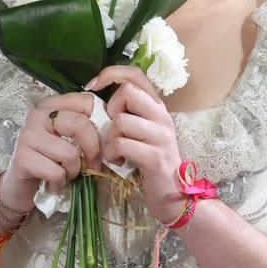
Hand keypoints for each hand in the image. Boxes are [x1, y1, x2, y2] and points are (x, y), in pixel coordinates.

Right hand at [1, 92, 102, 212]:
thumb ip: (87, 131)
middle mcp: (38, 115)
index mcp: (53, 105)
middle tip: (92, 165)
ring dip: (73, 171)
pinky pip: (56, 172)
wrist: (21, 187)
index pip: (87, 101)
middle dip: (93, 150)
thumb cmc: (51, 162)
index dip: (101, 124)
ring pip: (70, 153)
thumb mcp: (71, 142)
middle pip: (80, 124)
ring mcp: (28, 135)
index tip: (103, 143)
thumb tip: (113, 134)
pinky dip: (60, 183)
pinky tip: (53, 184)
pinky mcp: (22, 157)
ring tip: (66, 175)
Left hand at [86, 64, 184, 222]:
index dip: (112, 73)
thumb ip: (129, 112)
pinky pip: (121, 144)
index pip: (136, 74)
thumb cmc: (150, 161)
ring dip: (109, 138)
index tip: (94, 86)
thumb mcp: (142, 131)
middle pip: (127, 93)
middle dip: (111, 110)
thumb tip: (100, 95)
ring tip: (115, 150)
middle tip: (113, 130)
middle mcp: (162, 116)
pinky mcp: (155, 157)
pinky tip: (118, 161)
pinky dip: (111, 154)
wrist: (172, 194)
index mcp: (158, 107)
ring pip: (121, 121)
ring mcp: (161, 136)